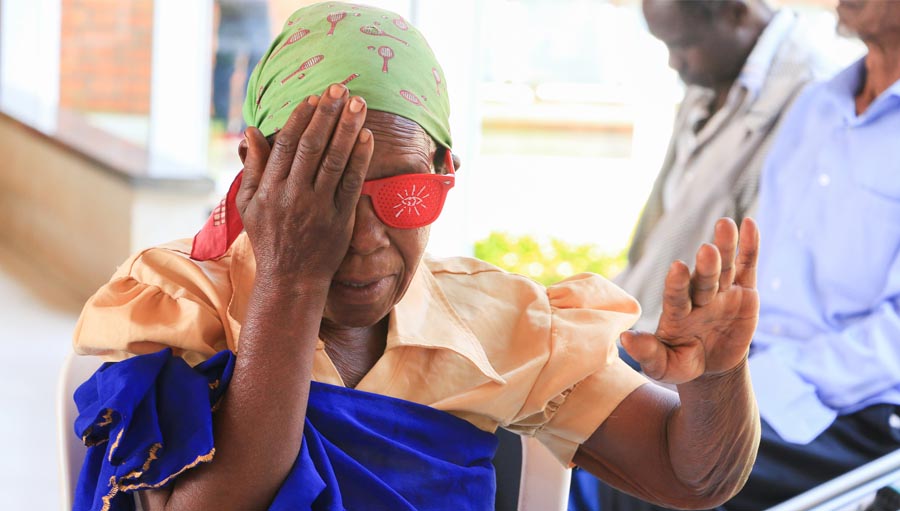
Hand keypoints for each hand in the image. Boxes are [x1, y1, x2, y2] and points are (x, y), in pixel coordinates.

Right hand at [235, 83, 373, 287]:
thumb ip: (252, 167)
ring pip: (334, 160)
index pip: (286, 144)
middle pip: (312, 146)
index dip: (301, 118)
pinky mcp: (339, 219)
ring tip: (358, 103)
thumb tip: (251, 131)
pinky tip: (367, 137)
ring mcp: (317, 207)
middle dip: (327, 114)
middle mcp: (292, 195)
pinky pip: (352, 183)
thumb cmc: (269, 239)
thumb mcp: (249, 204)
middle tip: (340, 88)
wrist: (290, 280)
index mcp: (268, 189)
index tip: (314, 98)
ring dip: (347, 128)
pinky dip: (360, 158)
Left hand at [622, 218, 759, 383]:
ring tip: (725, 224)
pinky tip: (749, 224)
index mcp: (678, 313)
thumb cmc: (681, 363)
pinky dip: (750, 246)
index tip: (677, 268)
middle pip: (704, 280)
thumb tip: (625, 339)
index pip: (676, 296)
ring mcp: (722, 292)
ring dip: (726, 246)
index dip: (677, 284)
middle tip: (706, 250)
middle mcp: (698, 297)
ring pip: (725, 267)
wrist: (712, 366)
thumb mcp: (663, 366)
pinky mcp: (743, 292)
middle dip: (706, 266)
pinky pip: (747, 266)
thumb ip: (647, 353)